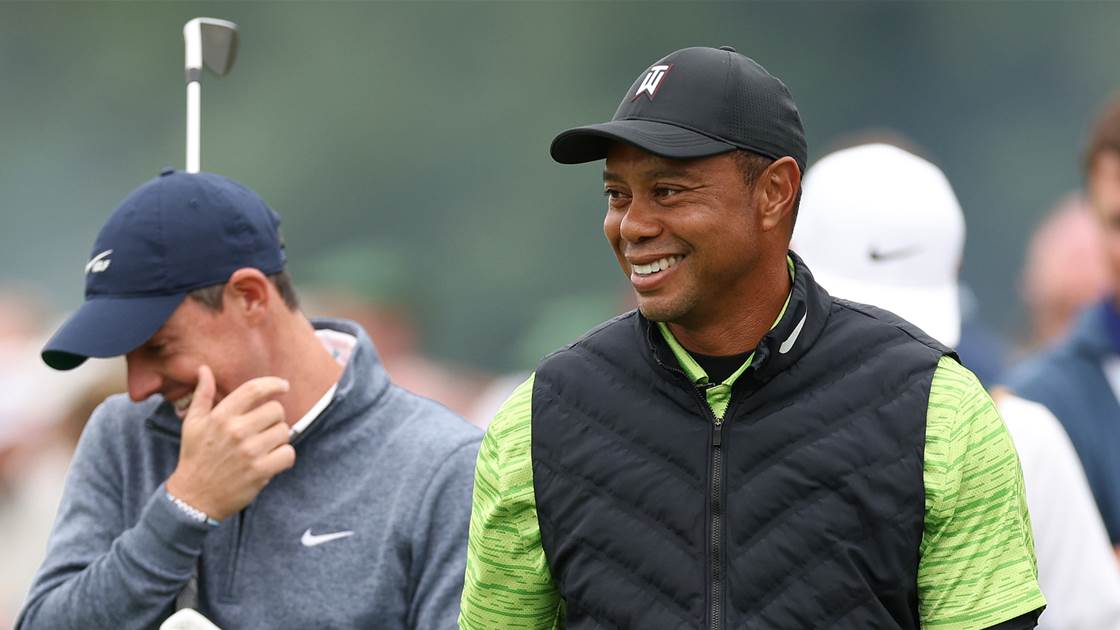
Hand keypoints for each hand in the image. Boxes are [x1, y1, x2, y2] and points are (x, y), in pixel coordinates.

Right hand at [165, 366, 295, 520]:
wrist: (194, 497)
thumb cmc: (195, 457)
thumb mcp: (193, 424)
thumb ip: (203, 395)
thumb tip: (204, 369)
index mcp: (220, 416)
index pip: (254, 389)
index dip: (273, 384)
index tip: (283, 385)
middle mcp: (235, 431)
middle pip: (276, 410)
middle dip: (275, 418)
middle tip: (265, 428)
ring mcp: (249, 452)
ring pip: (285, 432)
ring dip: (279, 438)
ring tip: (264, 446)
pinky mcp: (260, 471)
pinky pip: (289, 454)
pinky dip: (284, 457)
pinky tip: (271, 460)